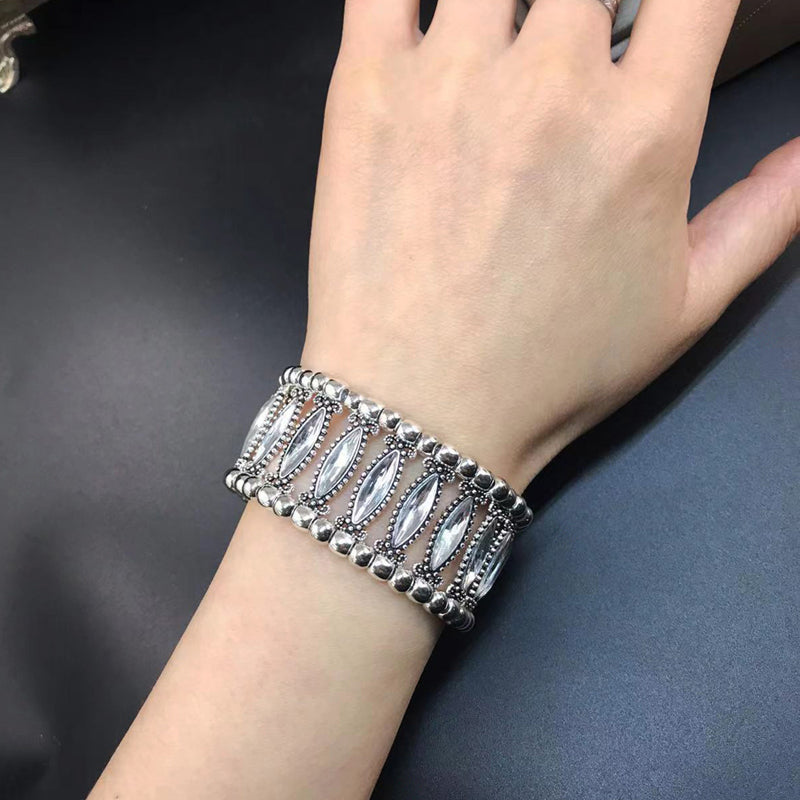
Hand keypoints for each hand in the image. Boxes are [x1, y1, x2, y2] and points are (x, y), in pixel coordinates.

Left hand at [303, 0, 799, 488]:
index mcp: (642, 130)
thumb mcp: (683, 310)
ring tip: (505, 34)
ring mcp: (448, 80)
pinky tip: (428, 21)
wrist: (422, 412)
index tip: (665, 18)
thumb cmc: (547, 374)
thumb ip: (762, 218)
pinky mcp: (364, 93)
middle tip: (569, 40)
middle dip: (588, 1)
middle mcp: (549, 85)